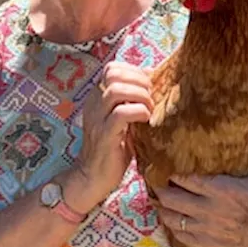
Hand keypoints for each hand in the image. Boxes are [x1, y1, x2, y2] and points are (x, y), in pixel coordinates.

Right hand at [74, 62, 152, 206]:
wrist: (93, 178)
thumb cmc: (113, 150)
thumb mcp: (123, 121)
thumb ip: (132, 102)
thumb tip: (154, 83)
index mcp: (97, 97)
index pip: (112, 67)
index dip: (134, 71)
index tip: (149, 86)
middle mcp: (94, 103)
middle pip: (114, 73)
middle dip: (139, 80)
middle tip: (152, 97)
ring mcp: (97, 118)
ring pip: (117, 90)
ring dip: (140, 96)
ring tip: (149, 109)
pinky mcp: (105, 135)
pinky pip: (121, 114)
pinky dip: (139, 112)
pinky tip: (146, 121)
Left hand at [153, 115, 247, 246]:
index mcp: (223, 190)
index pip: (185, 179)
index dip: (170, 172)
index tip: (162, 163)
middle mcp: (211, 211)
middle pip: (172, 198)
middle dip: (160, 188)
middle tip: (155, 179)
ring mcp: (209, 230)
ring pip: (172, 219)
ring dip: (163, 208)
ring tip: (158, 197)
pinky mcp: (211, 245)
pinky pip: (182, 236)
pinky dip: (172, 226)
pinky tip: (171, 218)